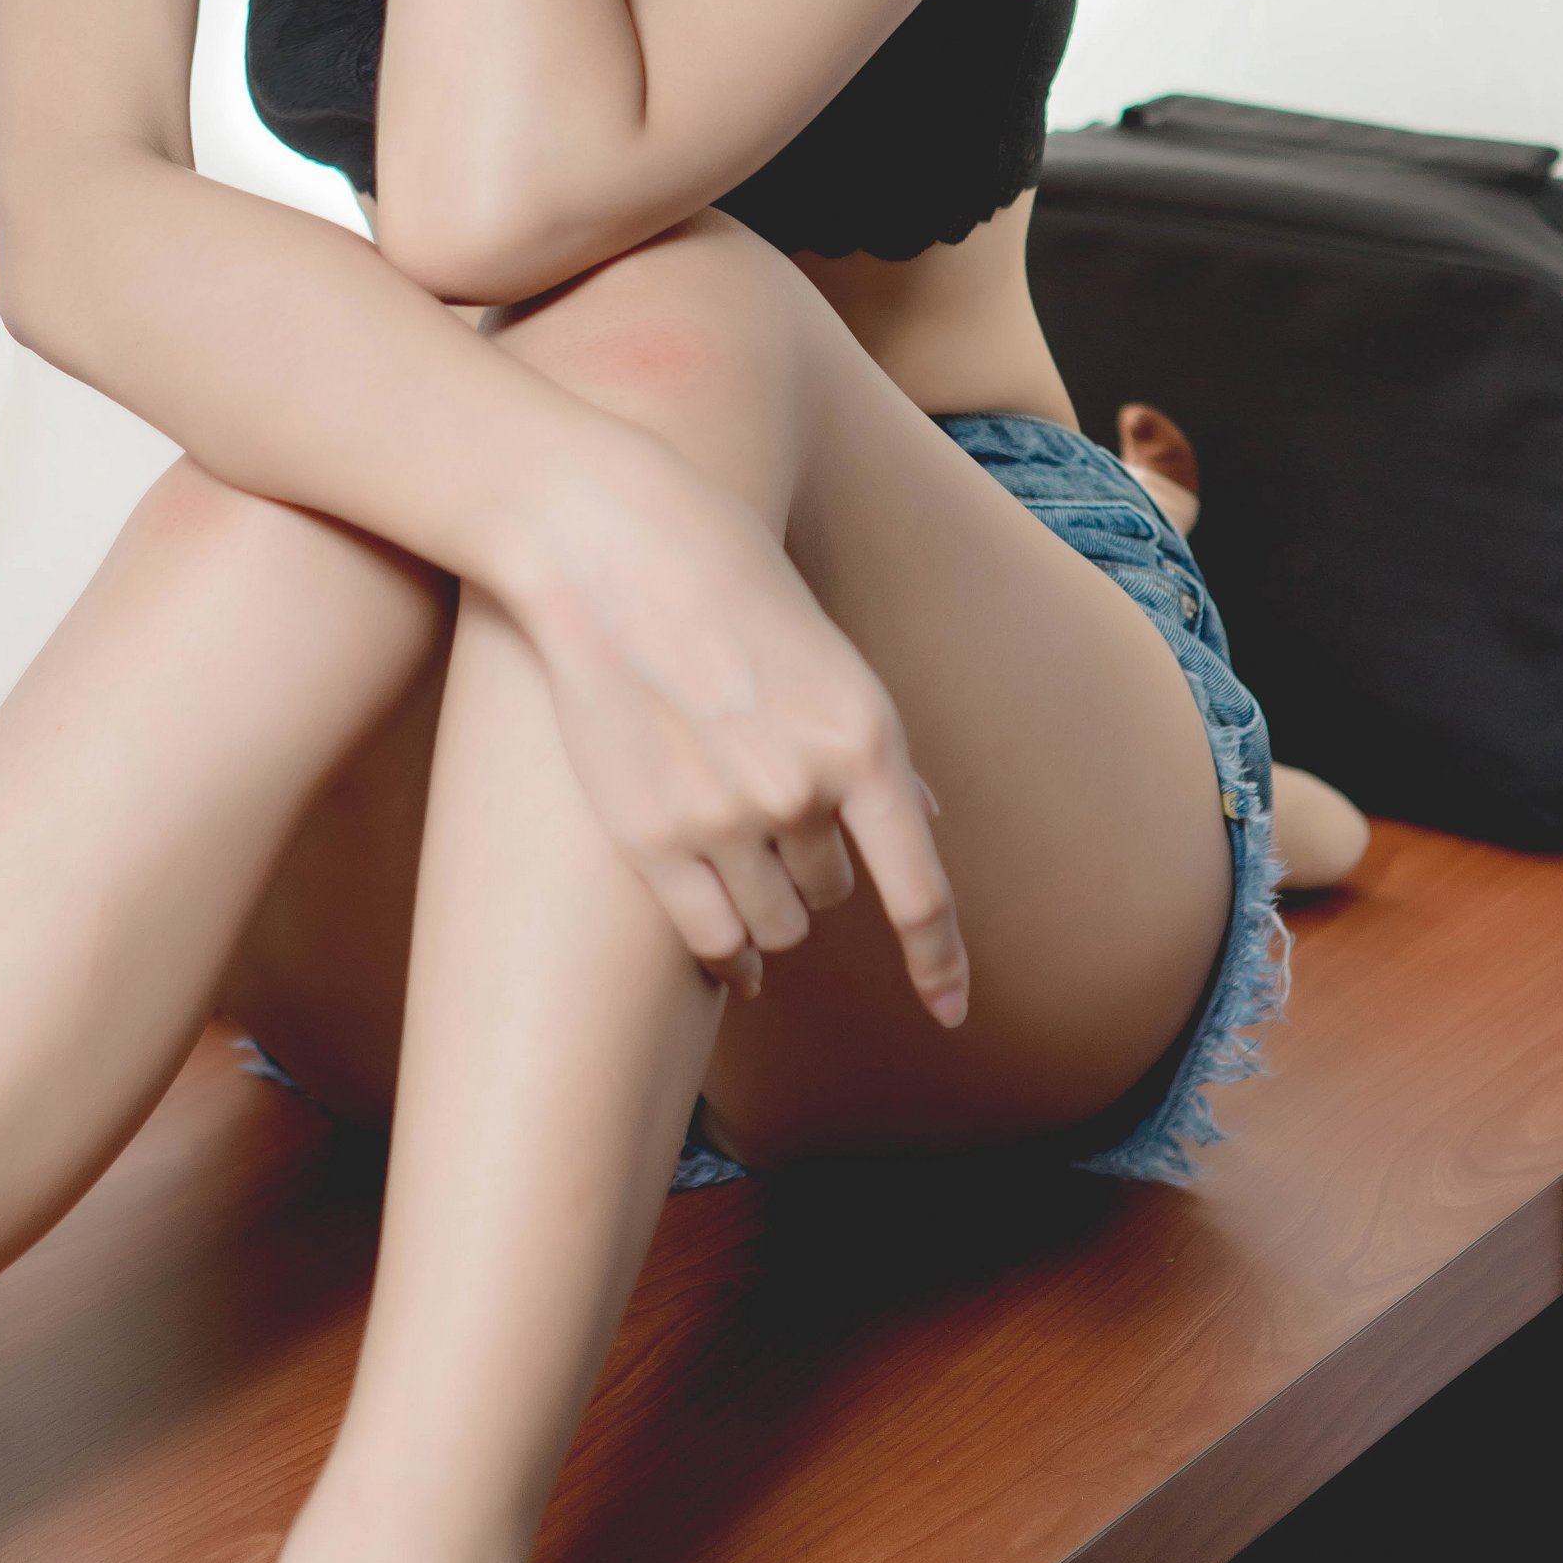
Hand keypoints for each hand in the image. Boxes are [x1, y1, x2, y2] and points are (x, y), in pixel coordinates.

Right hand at [498, 429, 969, 1024]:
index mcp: (864, 742)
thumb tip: (923, 822)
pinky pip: (711, 939)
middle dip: (813, 866)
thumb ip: (873, 754)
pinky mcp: (649, 837)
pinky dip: (726, 956)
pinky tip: (729, 960)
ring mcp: (722, 818)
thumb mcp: (831, 665)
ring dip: (766, 902)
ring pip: (774, 925)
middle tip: (768, 801)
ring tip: (730, 838)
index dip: (938, 961)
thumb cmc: (732, 595)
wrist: (614, 551)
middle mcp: (800, 790)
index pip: (919, 892)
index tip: (948, 1011)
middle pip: (832, 895)